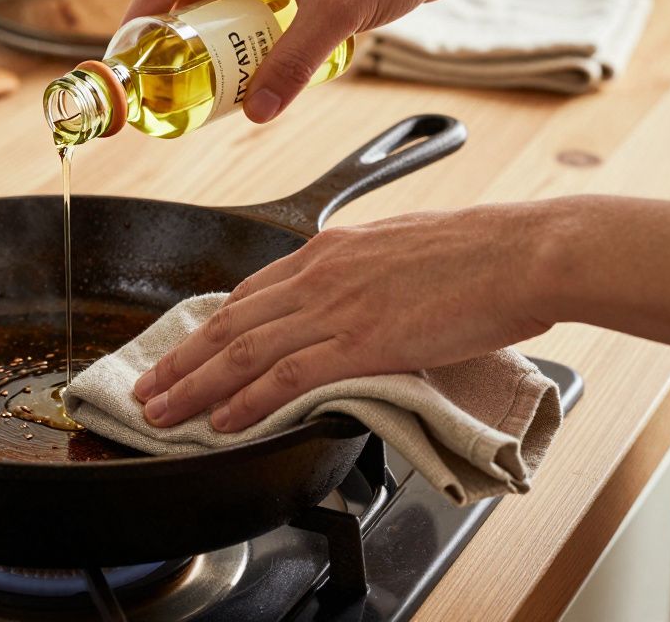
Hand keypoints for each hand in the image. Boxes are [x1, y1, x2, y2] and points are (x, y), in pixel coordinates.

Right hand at [123, 0, 464, 122]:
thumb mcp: (335, 15)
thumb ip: (291, 65)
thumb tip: (257, 111)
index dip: (144, 13)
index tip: (127, 51)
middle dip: (174, 30)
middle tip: (159, 73)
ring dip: (208, 31)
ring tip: (193, 72)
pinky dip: (240, 27)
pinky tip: (241, 58)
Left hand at [133, 202, 558, 431]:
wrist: (523, 252)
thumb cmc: (479, 252)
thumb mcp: (401, 250)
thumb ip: (362, 277)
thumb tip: (354, 300)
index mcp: (327, 251)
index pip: (247, 295)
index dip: (207, 329)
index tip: (183, 351)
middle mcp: (318, 276)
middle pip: (228, 324)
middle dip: (180, 361)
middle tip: (146, 389)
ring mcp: (335, 308)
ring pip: (242, 351)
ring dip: (195, 386)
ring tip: (162, 413)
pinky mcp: (360, 342)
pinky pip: (286, 375)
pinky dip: (246, 400)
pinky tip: (222, 420)